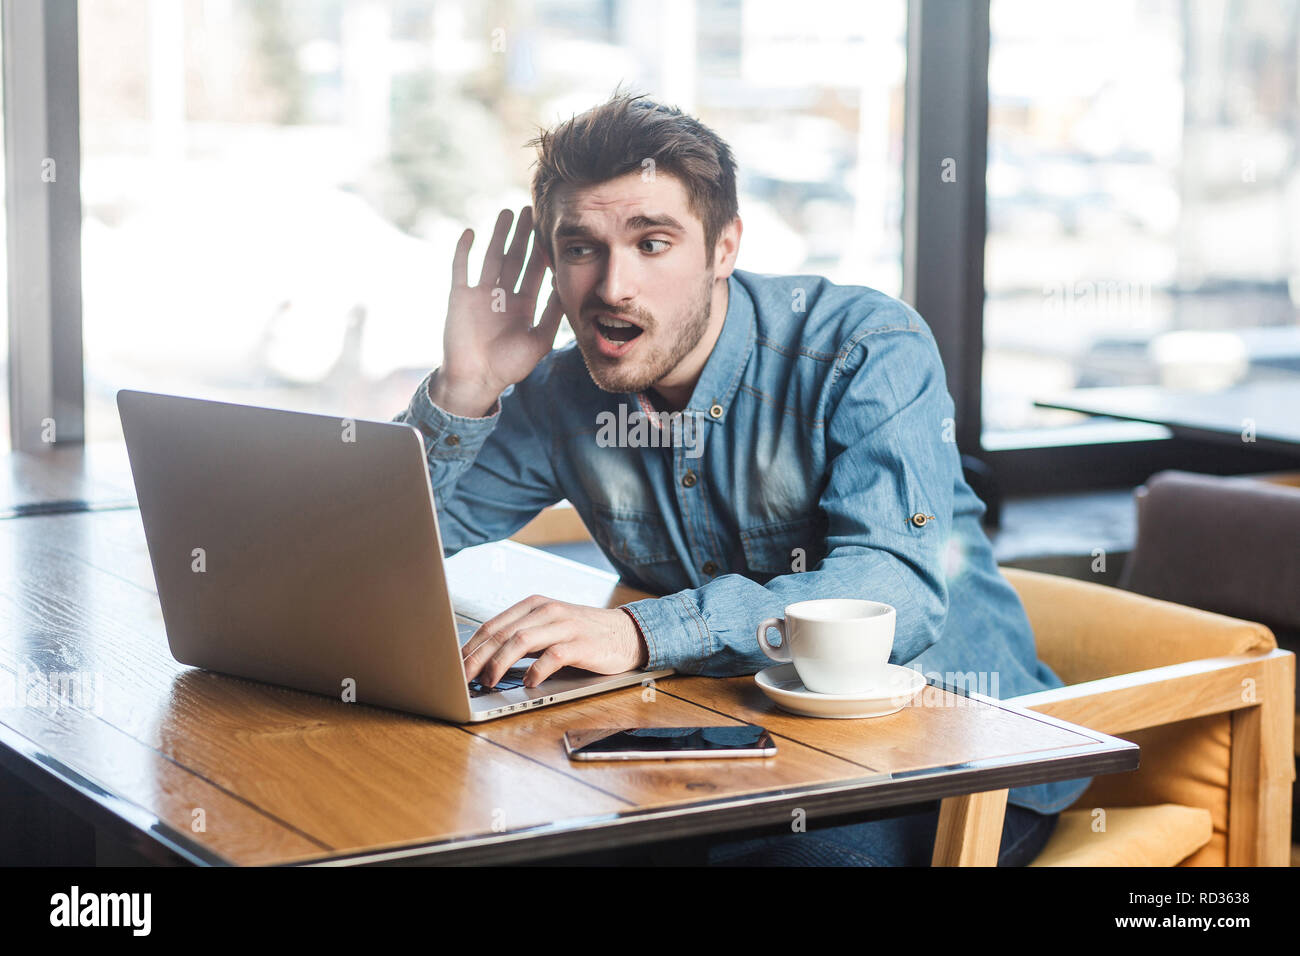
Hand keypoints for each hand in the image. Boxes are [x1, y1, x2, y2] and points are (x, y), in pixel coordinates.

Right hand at [432, 206, 565, 417]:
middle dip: (523, 235)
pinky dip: (464, 251)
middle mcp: (503, 295)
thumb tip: (564, 286)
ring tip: (508, 213)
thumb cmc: (509, 366)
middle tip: (531, 210)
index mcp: (523, 304)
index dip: (542, 251)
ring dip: (499, 235)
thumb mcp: (539, 340)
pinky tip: (471, 232)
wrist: (476, 380)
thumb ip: (552, 314)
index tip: (550, 230)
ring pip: (491, 257)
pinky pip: (461, 268)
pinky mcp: (460, 296)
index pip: (535, 271)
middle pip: (515, 258)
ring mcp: (481, 294)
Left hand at [461, 596, 648, 687]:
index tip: (453, 666)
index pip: (492, 625)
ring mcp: (564, 626)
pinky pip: (552, 656)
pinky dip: (536, 671)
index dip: (470, 647)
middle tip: (461, 679)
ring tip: (488, 682)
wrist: (627, 633)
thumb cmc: (582, 634)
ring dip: (499, 664)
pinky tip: (528, 684)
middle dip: (476, 658)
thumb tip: (482, 661)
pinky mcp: (581, 643)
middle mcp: (546, 611)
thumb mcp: (548, 627)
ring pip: (521, 642)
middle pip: (501, 634)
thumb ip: (521, 637)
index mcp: (533, 605)